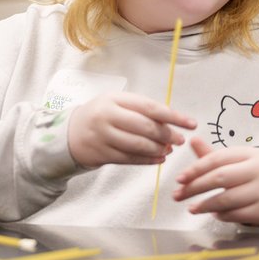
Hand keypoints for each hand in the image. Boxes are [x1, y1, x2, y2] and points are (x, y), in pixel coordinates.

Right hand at [67, 92, 194, 168]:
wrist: (68, 133)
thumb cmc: (100, 116)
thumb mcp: (116, 104)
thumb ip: (141, 110)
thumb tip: (173, 122)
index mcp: (114, 99)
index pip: (150, 107)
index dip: (174, 116)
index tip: (191, 123)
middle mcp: (107, 116)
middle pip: (145, 127)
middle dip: (167, 135)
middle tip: (179, 140)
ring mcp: (103, 136)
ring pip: (138, 145)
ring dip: (158, 149)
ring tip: (168, 150)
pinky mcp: (101, 154)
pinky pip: (130, 159)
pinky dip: (147, 160)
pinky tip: (158, 159)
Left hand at [172, 136, 258, 225]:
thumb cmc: (249, 177)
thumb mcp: (233, 163)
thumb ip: (211, 155)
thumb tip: (192, 139)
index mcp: (249, 154)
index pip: (217, 159)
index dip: (195, 169)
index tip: (179, 179)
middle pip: (220, 178)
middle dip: (195, 187)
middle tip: (178, 195)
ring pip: (227, 199)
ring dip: (205, 205)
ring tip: (192, 208)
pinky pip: (236, 214)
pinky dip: (221, 215)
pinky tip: (213, 213)